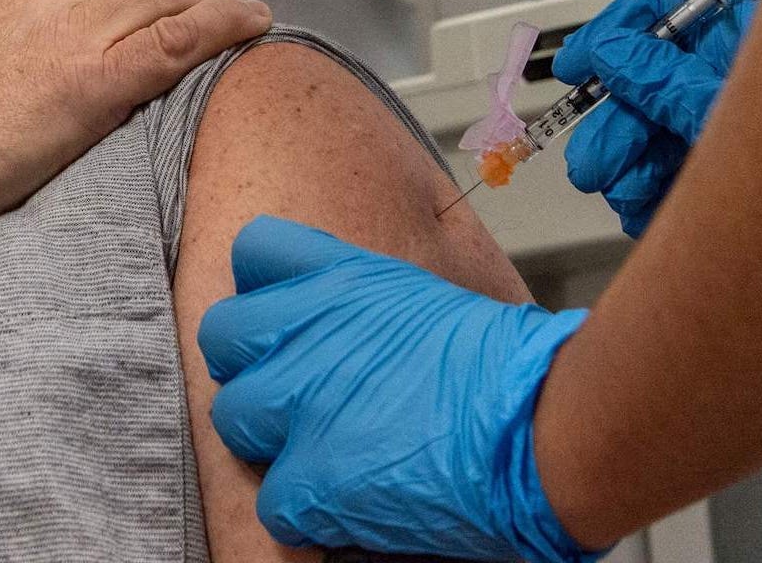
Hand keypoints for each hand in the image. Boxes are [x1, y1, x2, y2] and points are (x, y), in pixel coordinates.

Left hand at [199, 217, 593, 562]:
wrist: (541, 425)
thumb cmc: (504, 365)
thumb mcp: (422, 298)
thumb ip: (362, 306)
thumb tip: (346, 328)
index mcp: (340, 276)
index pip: (255, 249)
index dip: (264, 286)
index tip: (282, 314)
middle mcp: (305, 330)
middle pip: (221, 336)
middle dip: (251, 366)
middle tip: (291, 392)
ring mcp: (301, 404)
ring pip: (232, 418)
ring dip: (269, 440)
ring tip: (319, 452)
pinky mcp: (312, 478)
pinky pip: (271, 501)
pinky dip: (304, 512)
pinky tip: (343, 506)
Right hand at [552, 0, 756, 236]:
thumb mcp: (731, 110)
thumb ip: (665, 79)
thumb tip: (612, 52)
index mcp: (739, 40)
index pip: (664, 7)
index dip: (612, 29)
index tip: (576, 64)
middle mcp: (728, 79)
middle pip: (643, 82)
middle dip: (613, 125)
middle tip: (594, 161)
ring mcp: (722, 128)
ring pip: (648, 136)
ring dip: (625, 168)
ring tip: (627, 191)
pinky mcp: (722, 177)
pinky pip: (664, 178)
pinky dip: (647, 198)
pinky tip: (648, 210)